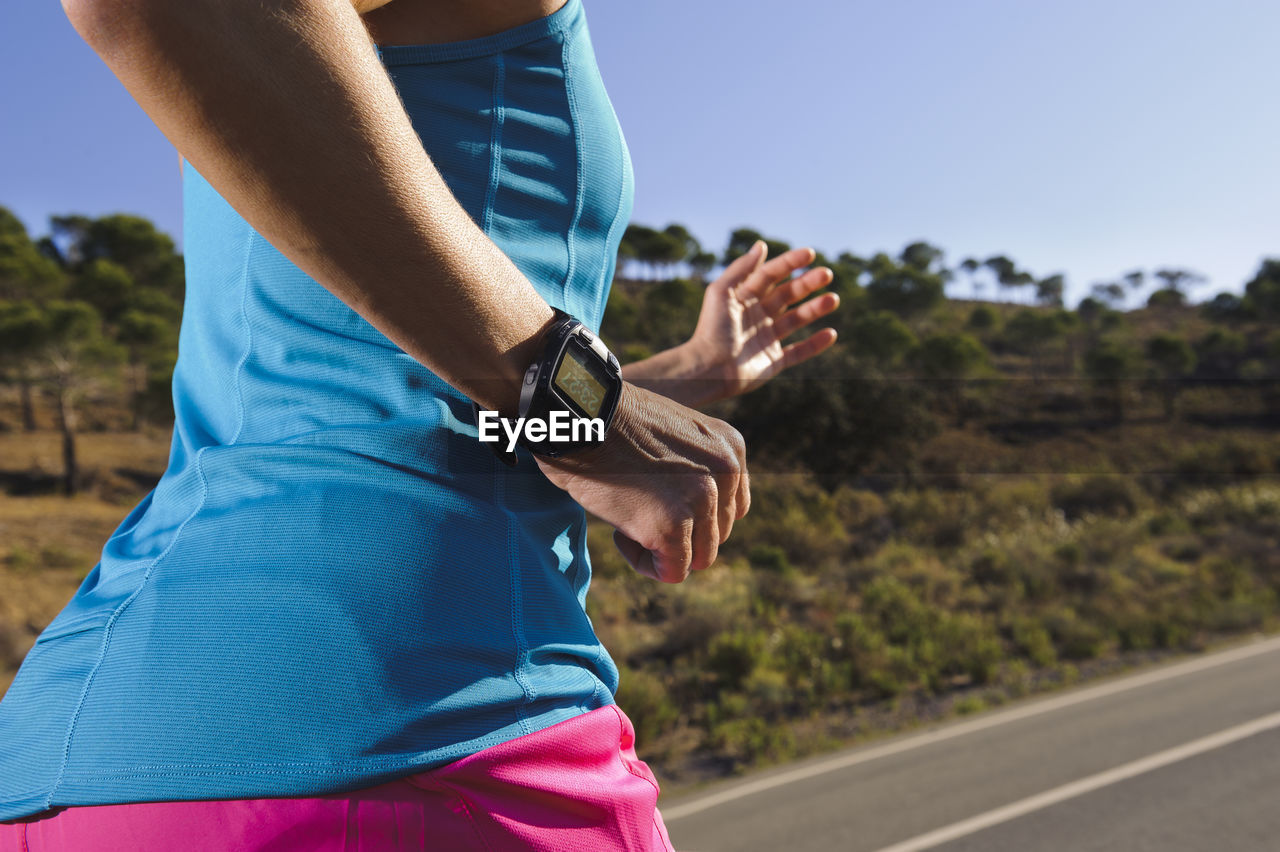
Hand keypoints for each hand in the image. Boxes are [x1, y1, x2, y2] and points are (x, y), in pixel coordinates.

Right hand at [534, 383, 748, 582]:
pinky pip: (672, 572)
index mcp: (731, 448)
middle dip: (677, 531)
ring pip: (698, 558)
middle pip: (715, 535)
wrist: (577, 414)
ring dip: (662, 548)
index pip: (730, 509)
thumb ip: (697, 469)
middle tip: (635, 504)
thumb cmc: (610, 423)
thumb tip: (696, 520)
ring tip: (628, 516)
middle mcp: (726, 471)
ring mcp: (702, 499)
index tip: (654, 496)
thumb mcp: (672, 434)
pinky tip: (620, 533)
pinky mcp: (672, 527)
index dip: (692, 514)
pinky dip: (644, 563)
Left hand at [684, 241, 839, 400]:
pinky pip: (799, 351)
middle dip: (807, 284)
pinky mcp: (773, 361)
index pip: (770, 275)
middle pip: (787, 294)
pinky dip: (815, 344)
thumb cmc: (712, 329)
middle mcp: (757, 316)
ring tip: (833, 299)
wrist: (708, 369)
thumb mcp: (721, 292)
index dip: (789, 263)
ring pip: (796, 319)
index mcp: (744, 298)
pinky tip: (831, 333)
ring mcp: (766, 338)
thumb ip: (741, 269)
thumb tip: (761, 245)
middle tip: (827, 274)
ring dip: (815, 308)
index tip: (809, 254)